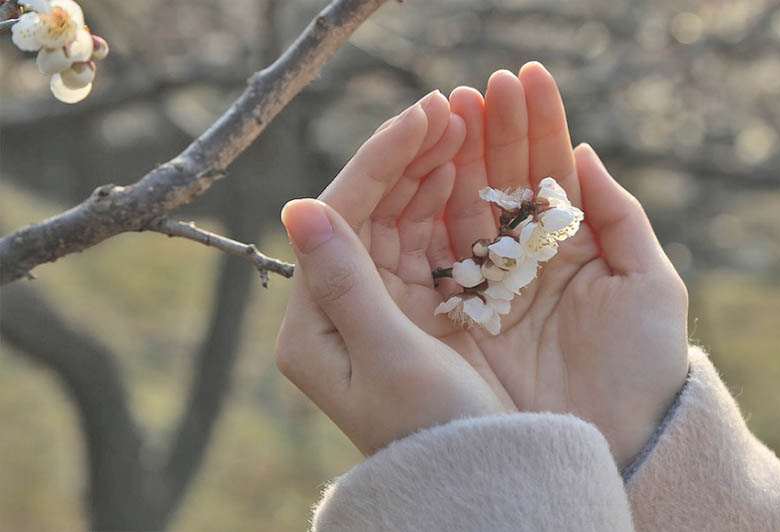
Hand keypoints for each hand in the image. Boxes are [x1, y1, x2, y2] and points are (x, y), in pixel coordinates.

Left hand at [275, 93, 513, 455]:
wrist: (473, 479)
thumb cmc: (434, 433)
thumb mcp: (389, 359)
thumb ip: (345, 283)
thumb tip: (297, 207)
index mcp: (312, 326)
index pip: (338, 219)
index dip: (378, 162)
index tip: (422, 116)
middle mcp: (332, 311)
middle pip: (363, 213)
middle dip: (403, 159)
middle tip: (447, 108)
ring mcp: (370, 307)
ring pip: (393, 222)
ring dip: (421, 174)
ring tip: (456, 128)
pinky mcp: (406, 311)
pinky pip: (418, 245)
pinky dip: (438, 207)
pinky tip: (457, 171)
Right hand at [429, 63, 688, 467]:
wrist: (613, 442)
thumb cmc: (642, 367)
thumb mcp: (649, 284)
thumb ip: (619, 216)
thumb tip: (584, 153)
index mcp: (569, 245)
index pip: (548, 171)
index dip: (536, 125)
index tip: (522, 79)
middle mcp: (523, 259)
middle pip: (498, 182)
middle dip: (488, 132)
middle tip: (474, 88)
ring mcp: (485, 284)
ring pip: (461, 208)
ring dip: (451, 160)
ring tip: (446, 113)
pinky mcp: (453, 313)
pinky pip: (433, 253)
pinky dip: (424, 212)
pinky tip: (423, 169)